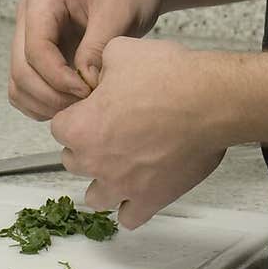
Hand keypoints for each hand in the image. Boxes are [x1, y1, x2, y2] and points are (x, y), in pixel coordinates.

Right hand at [8, 0, 163, 120]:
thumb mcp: (118, 11)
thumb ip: (97, 46)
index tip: (88, 90)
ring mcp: (30, 36)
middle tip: (85, 106)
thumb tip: (83, 82)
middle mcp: (28, 16)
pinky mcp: (38, 55)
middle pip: (21, 69)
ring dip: (45, 103)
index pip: (35, 49)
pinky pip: (26, 88)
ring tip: (81, 107)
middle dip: (51, 94)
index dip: (58, 77)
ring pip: (19, 83)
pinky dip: (43, 103)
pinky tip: (73, 105)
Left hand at [50, 37, 226, 228]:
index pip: (59, 127)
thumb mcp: (120, 51)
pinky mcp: (150, 199)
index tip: (93, 107)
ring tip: (121, 162)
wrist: (208, 100)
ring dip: (103, 180)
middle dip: (87, 145)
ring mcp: (122, 185)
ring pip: (95, 196)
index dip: (77, 113)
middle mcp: (96, 161)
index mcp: (82, 127)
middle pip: (73, 160)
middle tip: (112, 128)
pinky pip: (129, 218)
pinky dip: (130, 206)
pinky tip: (139, 188)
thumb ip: (98, 64)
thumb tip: (98, 73)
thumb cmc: (168, 76)